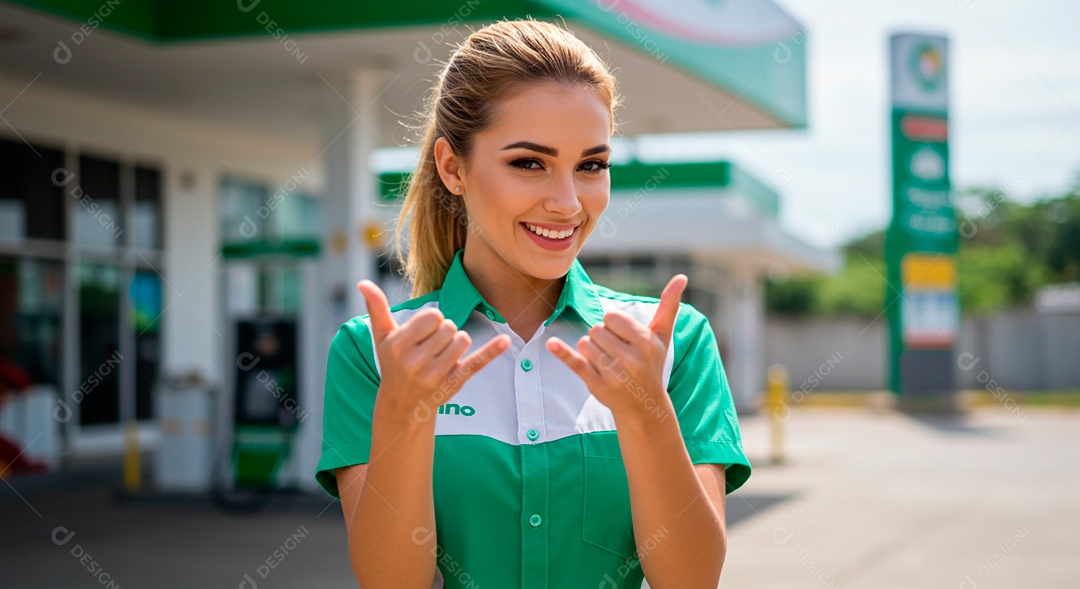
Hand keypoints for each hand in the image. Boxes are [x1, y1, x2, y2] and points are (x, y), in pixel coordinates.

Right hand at [357, 280, 509, 421]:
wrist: (402, 404)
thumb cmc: (393, 363)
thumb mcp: (382, 337)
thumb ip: (376, 308)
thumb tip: (362, 282)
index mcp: (399, 345)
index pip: (433, 316)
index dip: (432, 321)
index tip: (423, 333)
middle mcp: (415, 362)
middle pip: (449, 327)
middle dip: (444, 332)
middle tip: (431, 348)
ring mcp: (435, 375)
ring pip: (463, 340)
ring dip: (457, 344)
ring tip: (442, 355)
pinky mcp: (453, 383)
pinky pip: (477, 363)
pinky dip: (492, 351)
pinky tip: (506, 341)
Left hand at [546, 274, 686, 422]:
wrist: (643, 406)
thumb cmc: (652, 363)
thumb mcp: (662, 336)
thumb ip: (669, 306)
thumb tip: (682, 276)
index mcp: (647, 343)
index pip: (612, 317)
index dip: (613, 324)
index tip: (624, 338)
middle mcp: (632, 360)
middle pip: (596, 329)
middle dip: (601, 338)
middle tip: (616, 353)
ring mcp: (614, 374)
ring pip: (585, 343)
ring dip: (590, 350)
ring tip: (607, 362)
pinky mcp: (597, 385)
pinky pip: (575, 363)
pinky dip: (562, 353)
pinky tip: (551, 343)